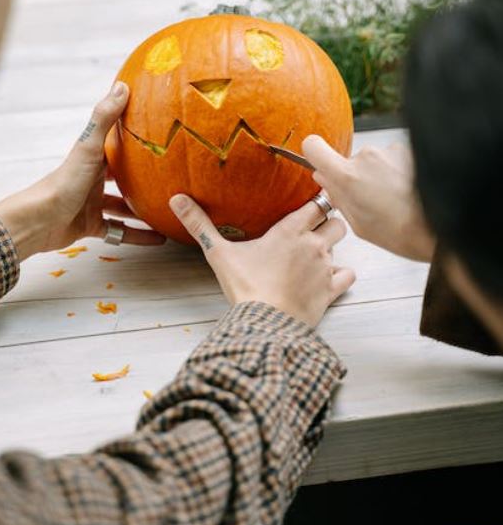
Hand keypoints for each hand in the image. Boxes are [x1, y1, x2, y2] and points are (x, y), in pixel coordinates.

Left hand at [0, 83, 164, 259]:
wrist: (39, 222)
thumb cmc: (63, 183)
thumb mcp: (88, 148)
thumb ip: (104, 118)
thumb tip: (122, 85)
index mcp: (93, 158)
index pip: (115, 145)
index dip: (134, 139)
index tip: (158, 134)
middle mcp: (92, 179)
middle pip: (121, 176)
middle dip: (142, 176)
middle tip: (169, 177)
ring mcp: (91, 203)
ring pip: (123, 205)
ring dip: (143, 208)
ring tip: (170, 209)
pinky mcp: (91, 225)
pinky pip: (120, 231)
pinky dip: (138, 235)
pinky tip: (159, 239)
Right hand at [169, 194, 354, 325]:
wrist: (265, 324)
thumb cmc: (245, 287)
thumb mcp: (218, 253)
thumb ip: (199, 224)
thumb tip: (177, 200)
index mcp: (291, 230)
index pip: (317, 202)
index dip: (315, 201)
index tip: (308, 204)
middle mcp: (313, 245)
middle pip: (336, 221)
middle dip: (328, 223)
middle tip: (312, 229)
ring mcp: (325, 268)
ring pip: (342, 246)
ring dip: (332, 247)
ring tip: (316, 252)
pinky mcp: (330, 291)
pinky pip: (347, 276)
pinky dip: (341, 275)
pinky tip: (329, 278)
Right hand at [302, 135, 434, 261]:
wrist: (439, 229)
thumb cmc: (399, 232)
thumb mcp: (358, 223)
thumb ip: (337, 196)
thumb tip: (323, 177)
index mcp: (348, 177)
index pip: (314, 146)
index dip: (314, 153)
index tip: (319, 162)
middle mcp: (366, 157)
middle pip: (349, 160)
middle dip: (356, 176)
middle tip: (372, 200)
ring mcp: (389, 151)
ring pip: (373, 161)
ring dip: (379, 176)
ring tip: (395, 199)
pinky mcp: (408, 150)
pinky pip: (393, 159)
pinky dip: (397, 173)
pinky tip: (407, 192)